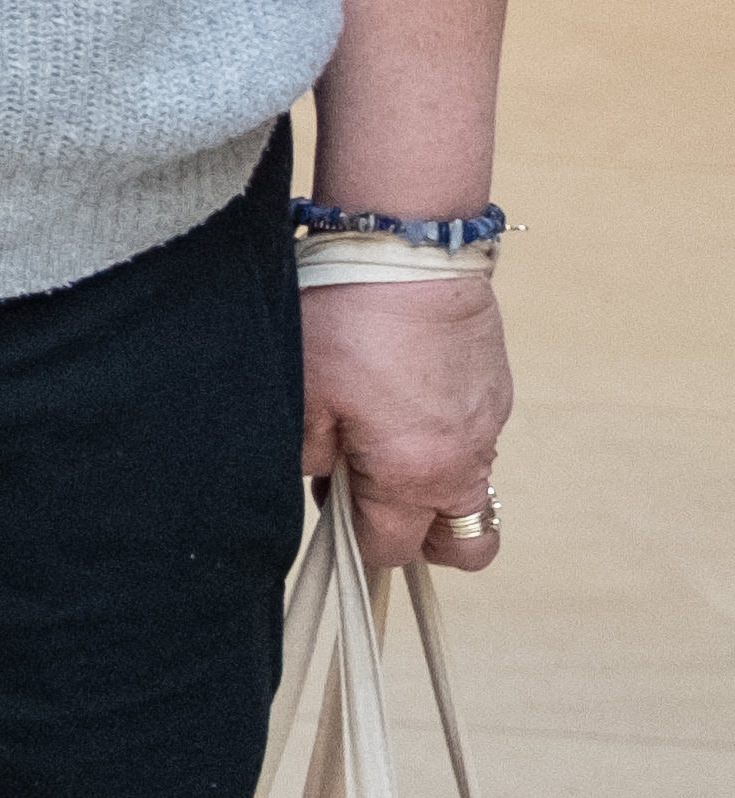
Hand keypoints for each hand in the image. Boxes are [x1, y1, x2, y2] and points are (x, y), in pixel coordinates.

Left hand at [306, 276, 512, 577]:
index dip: (355, 540)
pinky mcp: (495, 390)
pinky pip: (475, 439)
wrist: (410, 248)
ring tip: (378, 432)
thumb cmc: (347, 319)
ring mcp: (489, 426)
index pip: (393, 550)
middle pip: (463, 545)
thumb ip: (308, 455)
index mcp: (416, 475)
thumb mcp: (303, 393)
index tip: (330, 504)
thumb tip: (323, 480)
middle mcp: (467, 462)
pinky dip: (443, 437)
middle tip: (370, 494)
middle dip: (421, 539)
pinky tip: (400, 391)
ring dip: (430, 483)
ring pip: (471, 490)